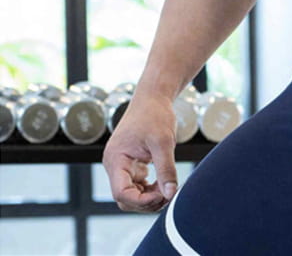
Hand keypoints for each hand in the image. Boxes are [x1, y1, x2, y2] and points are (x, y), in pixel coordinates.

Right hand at [102, 90, 178, 212]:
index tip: (162, 195)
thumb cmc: (155, 114)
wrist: (153, 96)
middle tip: (168, 193)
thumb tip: (171, 194)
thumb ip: (166, 169)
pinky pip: (136, 185)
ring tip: (168, 188)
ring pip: (131, 194)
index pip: (121, 193)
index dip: (142, 200)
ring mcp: (121, 165)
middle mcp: (114, 165)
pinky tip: (162, 183)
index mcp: (116, 159)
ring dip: (149, 197)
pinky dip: (149, 189)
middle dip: (146, 201)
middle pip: (125, 198)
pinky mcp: (129, 164)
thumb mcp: (164, 141)